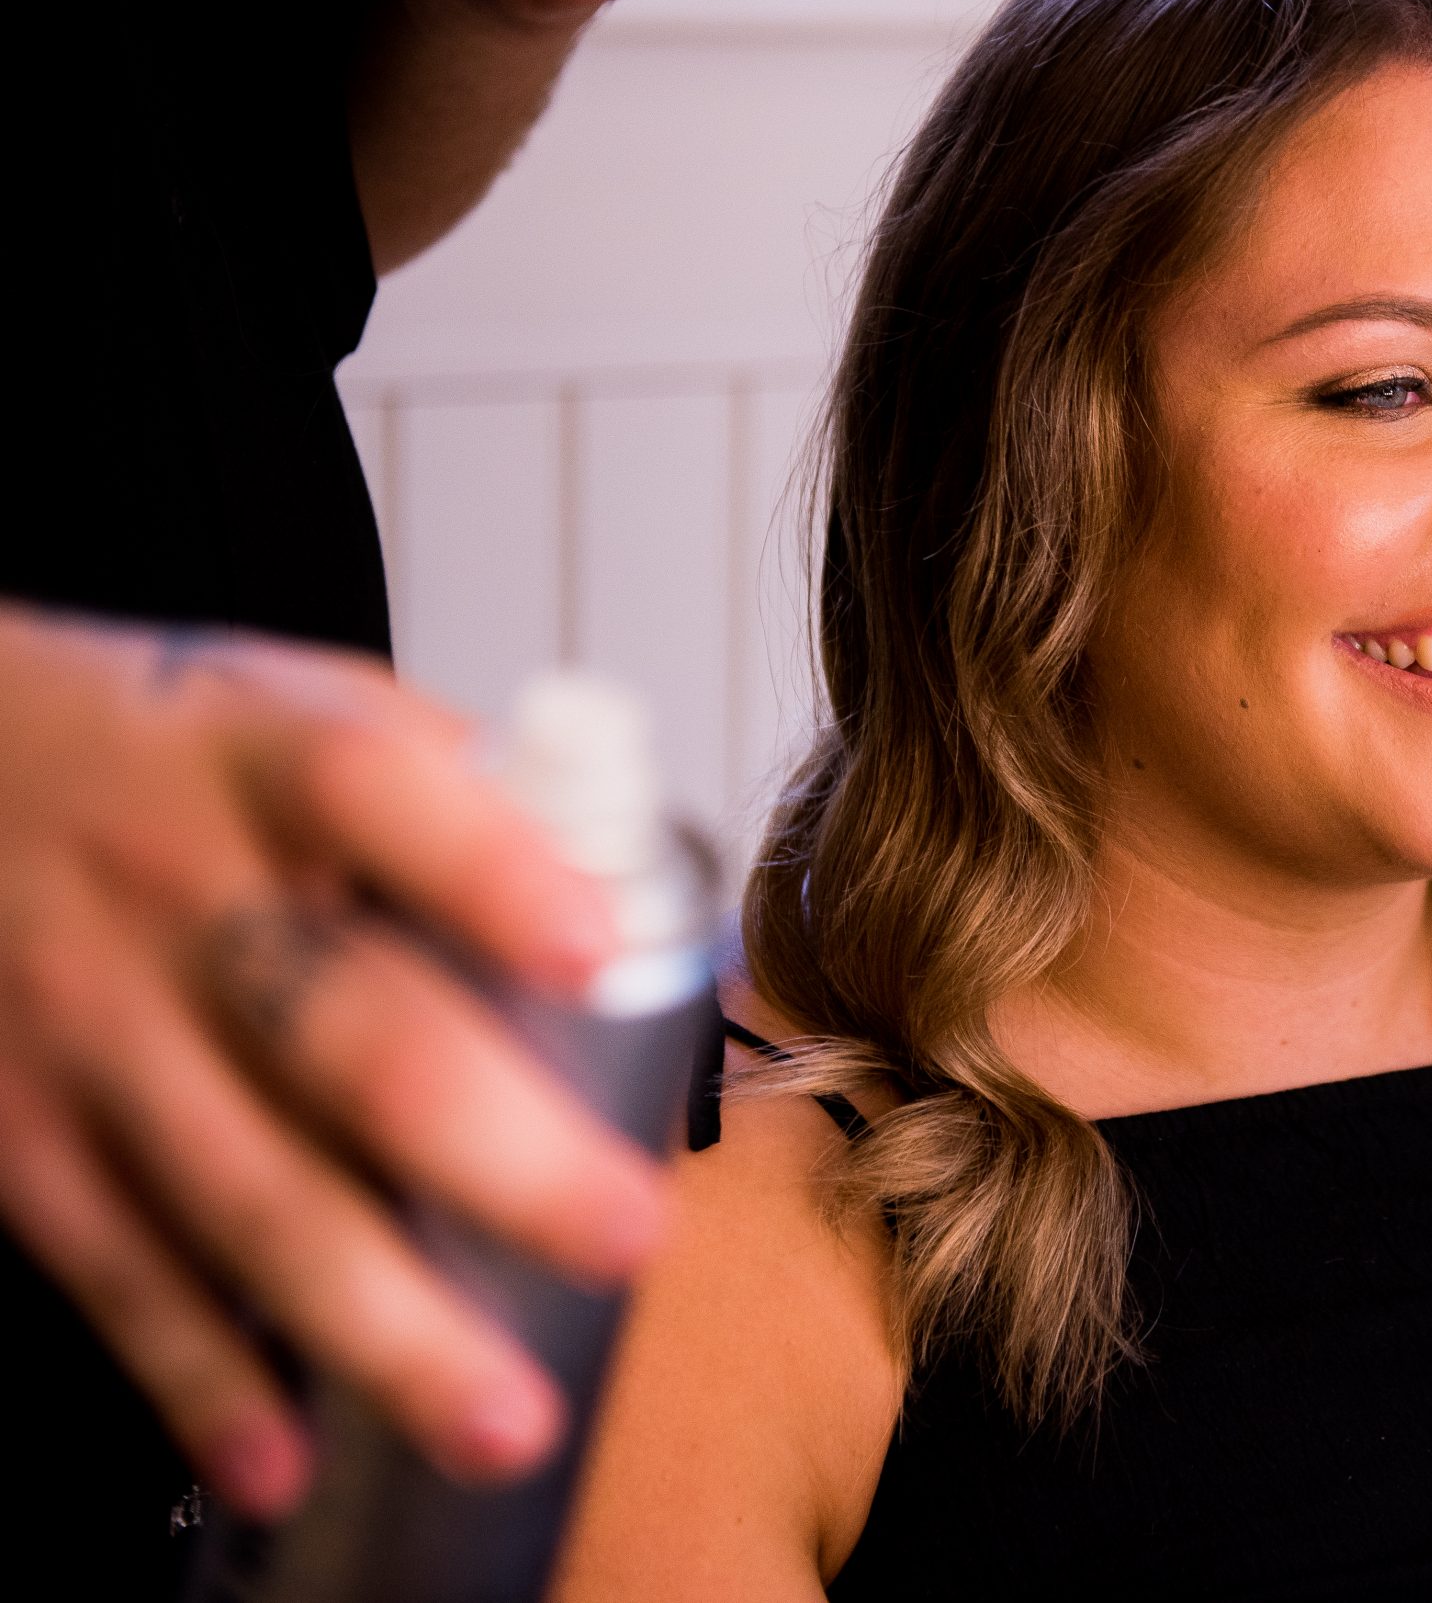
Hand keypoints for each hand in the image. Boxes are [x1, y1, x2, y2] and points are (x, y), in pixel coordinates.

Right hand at [0, 609, 667, 1517]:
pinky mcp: (27, 1136)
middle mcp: (180, 897)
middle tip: (624, 1235)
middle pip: (348, 1035)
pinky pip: (122, 1270)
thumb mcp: (303, 708)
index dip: (491, 874)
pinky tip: (286, 1458)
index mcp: (273, 761)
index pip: (381, 796)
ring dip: (384, 1321)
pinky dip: (203, 1381)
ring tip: (503, 1412)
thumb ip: (460, 792)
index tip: (594, 949)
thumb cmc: (177, 754)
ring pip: (249, 1191)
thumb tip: (636, 886)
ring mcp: (97, 1025)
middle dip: (500, 1155)